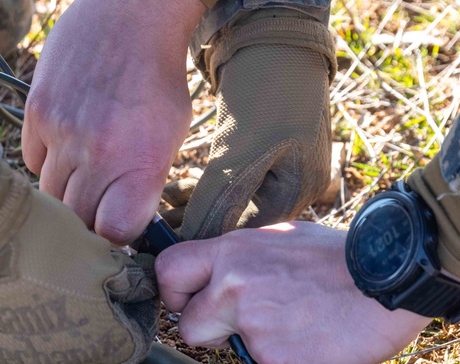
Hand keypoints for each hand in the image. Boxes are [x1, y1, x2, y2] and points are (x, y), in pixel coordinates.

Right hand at [22, 0, 203, 243]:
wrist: (130, 16)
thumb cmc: (158, 81)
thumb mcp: (171, 137)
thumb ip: (146, 185)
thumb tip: (124, 228)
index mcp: (141, 162)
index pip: (113, 233)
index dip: (114, 240)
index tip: (116, 234)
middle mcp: (98, 152)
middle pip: (76, 220)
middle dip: (87, 222)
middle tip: (98, 207)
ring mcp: (62, 131)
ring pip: (49, 196)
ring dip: (65, 194)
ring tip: (84, 173)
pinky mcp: (36, 112)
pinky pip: (31, 162)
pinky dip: (46, 162)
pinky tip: (66, 143)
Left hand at [156, 222, 429, 363]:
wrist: (387, 282)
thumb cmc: (341, 258)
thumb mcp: (282, 240)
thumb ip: (244, 261)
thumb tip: (223, 276)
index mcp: (234, 252)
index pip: (170, 270)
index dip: (174, 293)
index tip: (189, 301)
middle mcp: (235, 288)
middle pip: (185, 325)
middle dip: (204, 331)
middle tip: (234, 326)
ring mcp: (254, 328)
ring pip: (231, 352)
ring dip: (253, 347)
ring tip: (295, 327)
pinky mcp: (277, 362)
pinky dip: (288, 362)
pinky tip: (315, 341)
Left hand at [164, 9, 336, 240]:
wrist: (278, 30)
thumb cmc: (268, 86)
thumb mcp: (242, 147)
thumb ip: (220, 196)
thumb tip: (192, 237)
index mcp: (296, 194)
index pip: (246, 232)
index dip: (208, 237)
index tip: (171, 238)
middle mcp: (292, 187)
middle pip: (240, 219)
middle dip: (202, 220)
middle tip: (163, 222)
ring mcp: (281, 167)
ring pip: (233, 199)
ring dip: (201, 202)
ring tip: (167, 201)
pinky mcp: (265, 149)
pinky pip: (232, 178)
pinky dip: (208, 182)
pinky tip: (182, 183)